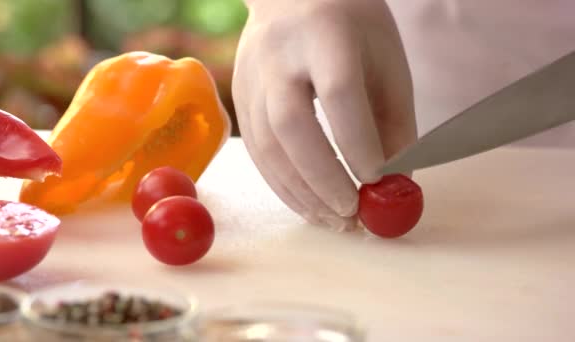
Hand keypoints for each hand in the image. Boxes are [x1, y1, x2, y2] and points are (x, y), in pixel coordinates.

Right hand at [233, 0, 416, 229]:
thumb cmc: (351, 27)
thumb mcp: (386, 61)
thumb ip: (395, 122)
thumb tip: (396, 183)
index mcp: (325, 33)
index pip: (339, 93)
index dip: (358, 144)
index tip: (379, 181)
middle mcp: (278, 55)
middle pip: (292, 125)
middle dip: (323, 179)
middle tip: (352, 215)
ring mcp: (250, 77)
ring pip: (267, 146)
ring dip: (301, 193)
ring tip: (334, 220)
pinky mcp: (239, 98)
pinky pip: (256, 152)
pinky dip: (283, 186)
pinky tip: (308, 204)